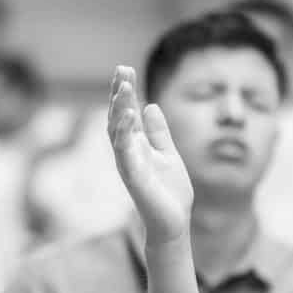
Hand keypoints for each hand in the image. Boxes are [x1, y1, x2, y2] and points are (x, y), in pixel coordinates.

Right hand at [108, 65, 192, 243]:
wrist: (174, 223)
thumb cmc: (169, 192)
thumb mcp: (168, 153)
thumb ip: (159, 132)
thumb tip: (150, 105)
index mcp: (137, 145)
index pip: (127, 113)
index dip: (125, 91)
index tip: (124, 68)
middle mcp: (128, 152)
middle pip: (118, 117)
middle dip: (119, 94)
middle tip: (121, 70)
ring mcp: (129, 165)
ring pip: (117, 132)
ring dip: (119, 110)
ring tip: (124, 88)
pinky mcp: (134, 179)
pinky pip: (125, 153)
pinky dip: (125, 134)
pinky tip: (129, 116)